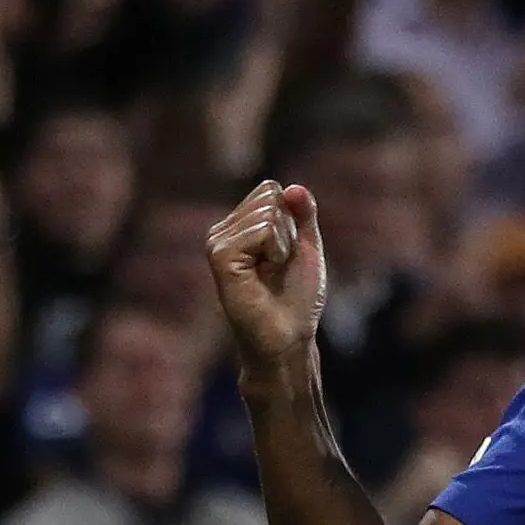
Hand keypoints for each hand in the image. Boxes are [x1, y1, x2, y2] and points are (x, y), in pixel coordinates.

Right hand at [206, 179, 324, 368]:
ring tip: (270, 273)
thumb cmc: (296, 297)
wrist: (288, 336)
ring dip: (283, 246)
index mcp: (239, 225)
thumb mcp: (306, 246)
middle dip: (288, 232)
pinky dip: (276, 253)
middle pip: (270, 197)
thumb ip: (303, 212)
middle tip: (278, 267)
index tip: (285, 255)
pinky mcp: (220, 256)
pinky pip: (263, 231)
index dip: (291, 220)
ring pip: (268, 214)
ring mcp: (218, 242)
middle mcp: (223, 231)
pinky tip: (264, 276)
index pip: (271, 190)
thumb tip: (293, 187)